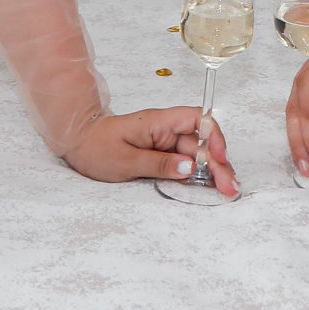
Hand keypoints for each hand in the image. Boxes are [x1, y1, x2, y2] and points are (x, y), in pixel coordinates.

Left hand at [64, 107, 236, 196]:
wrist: (78, 142)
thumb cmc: (96, 147)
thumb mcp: (125, 161)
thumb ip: (159, 164)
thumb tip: (190, 167)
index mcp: (158, 121)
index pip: (196, 119)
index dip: (213, 136)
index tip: (219, 158)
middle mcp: (165, 129)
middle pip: (201, 142)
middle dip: (218, 164)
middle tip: (230, 187)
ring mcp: (164, 141)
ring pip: (197, 153)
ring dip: (213, 171)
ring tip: (227, 189)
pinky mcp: (162, 153)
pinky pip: (185, 161)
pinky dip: (199, 173)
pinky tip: (211, 184)